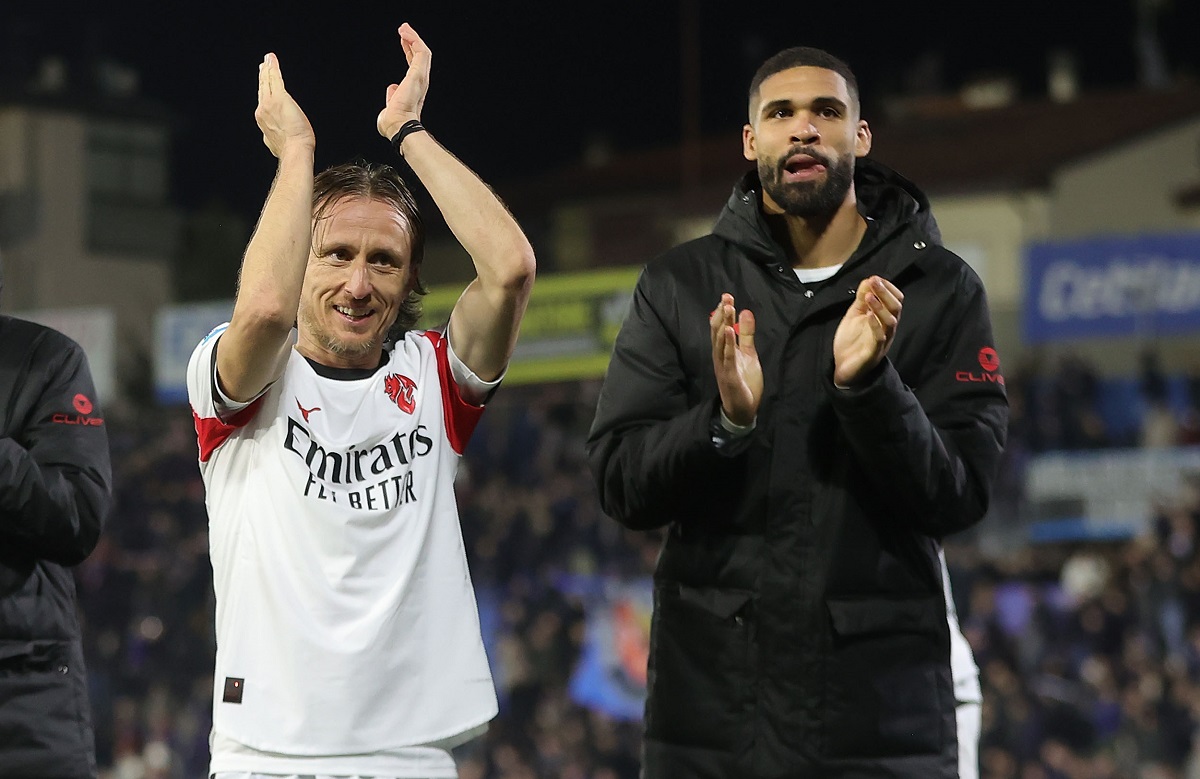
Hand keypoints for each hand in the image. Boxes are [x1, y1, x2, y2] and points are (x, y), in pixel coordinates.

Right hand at [254, 53, 314, 157]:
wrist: (294, 150)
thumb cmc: (291, 150)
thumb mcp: (279, 142)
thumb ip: (275, 136)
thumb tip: (275, 138)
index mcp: (263, 121)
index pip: (263, 101)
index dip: (263, 90)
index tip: (263, 84)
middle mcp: (263, 110)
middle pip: (263, 89)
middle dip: (263, 76)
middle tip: (264, 65)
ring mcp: (269, 104)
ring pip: (267, 82)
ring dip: (268, 69)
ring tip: (269, 59)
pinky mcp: (279, 98)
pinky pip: (275, 79)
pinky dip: (273, 68)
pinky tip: (272, 60)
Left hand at [377, 23, 430, 139]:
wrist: (398, 126)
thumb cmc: (394, 122)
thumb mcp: (391, 106)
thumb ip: (392, 96)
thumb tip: (391, 89)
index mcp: (414, 89)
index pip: (414, 66)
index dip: (409, 52)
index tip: (403, 42)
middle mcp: (420, 83)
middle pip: (420, 56)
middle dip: (412, 41)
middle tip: (404, 30)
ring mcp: (421, 78)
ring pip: (422, 52)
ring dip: (414, 37)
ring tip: (404, 28)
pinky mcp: (419, 74)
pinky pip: (421, 52)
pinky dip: (414, 40)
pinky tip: (405, 33)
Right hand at [710, 294, 761, 425]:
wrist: (743, 409)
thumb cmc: (744, 382)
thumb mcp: (749, 354)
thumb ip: (747, 334)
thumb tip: (745, 312)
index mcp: (724, 351)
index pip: (720, 327)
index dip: (723, 312)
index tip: (727, 297)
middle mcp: (720, 356)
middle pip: (717, 331)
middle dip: (721, 314)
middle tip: (726, 297)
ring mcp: (723, 366)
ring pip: (720, 342)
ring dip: (723, 324)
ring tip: (727, 308)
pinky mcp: (729, 375)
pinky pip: (727, 357)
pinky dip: (727, 343)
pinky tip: (729, 331)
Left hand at [832, 275, 902, 386]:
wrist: (844, 368)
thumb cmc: (852, 342)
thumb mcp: (855, 316)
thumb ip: (862, 300)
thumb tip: (869, 279)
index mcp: (884, 319)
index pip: (896, 300)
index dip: (888, 288)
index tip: (875, 278)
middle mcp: (887, 329)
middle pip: (896, 308)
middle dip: (885, 293)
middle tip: (874, 281)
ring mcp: (883, 341)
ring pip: (891, 321)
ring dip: (880, 307)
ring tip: (870, 296)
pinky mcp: (874, 352)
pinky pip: (880, 337)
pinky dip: (875, 324)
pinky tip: (868, 315)